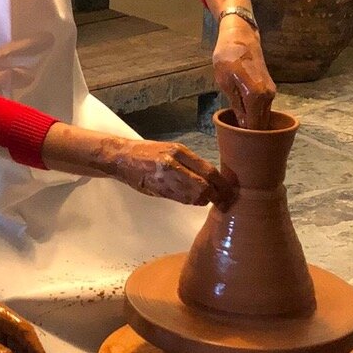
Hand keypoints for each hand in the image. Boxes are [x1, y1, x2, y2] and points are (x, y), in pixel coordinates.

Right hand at [98, 136, 234, 208]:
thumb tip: (210, 178)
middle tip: (224, 202)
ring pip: (193, 195)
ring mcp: (165, 178)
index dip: (222, 184)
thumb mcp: (171, 150)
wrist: (123, 158)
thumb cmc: (148, 153)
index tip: (229, 190)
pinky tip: (194, 201)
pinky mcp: (158, 189)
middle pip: (204, 186)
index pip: (208, 170)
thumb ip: (189, 162)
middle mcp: (173, 164)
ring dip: (203, 200)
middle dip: (217, 196)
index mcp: (179, 151)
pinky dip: (190, 201)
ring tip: (209, 201)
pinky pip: (181, 199)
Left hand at [213, 16, 275, 129]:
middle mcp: (268, 96)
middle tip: (237, 138)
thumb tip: (243, 125)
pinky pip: (264, 107)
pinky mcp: (270, 87)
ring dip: (253, 122)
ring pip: (263, 115)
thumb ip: (236, 106)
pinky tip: (244, 115)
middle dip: (251, 132)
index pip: (254, 127)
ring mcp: (271, 91)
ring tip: (238, 127)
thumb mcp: (225, 83)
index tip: (237, 142)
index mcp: (256, 97)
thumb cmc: (228, 58)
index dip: (246, 137)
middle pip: (261, 123)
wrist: (240, 37)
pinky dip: (256, 113)